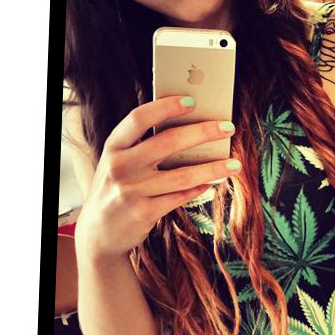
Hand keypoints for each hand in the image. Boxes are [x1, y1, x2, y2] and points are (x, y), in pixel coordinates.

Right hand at [74, 96, 240, 262]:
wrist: (99, 233)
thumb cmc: (116, 189)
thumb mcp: (118, 163)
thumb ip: (141, 146)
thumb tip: (187, 128)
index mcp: (113, 147)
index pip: (139, 118)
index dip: (165, 107)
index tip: (192, 101)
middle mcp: (120, 166)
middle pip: (168, 142)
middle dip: (203, 132)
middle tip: (229, 127)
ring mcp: (131, 191)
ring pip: (182, 175)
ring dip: (213, 168)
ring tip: (235, 164)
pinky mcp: (143, 213)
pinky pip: (179, 197)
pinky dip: (199, 189)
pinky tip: (212, 183)